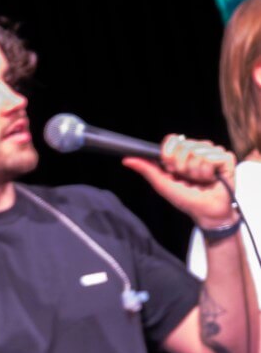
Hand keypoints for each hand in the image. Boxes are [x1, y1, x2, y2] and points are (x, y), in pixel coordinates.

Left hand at [121, 135, 238, 229]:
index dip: (169, 154)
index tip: (171, 170)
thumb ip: (147, 169)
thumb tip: (126, 159)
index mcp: (183, 153)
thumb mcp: (162, 184)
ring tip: (200, 180)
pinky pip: (212, 158)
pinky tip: (211, 179)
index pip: (173, 140)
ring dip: (195, 172)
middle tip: (188, 178)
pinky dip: (208, 172)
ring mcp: (213, 153)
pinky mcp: (227, 158)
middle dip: (182, 167)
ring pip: (198, 152)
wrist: (206, 212)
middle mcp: (198, 150)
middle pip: (184, 146)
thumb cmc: (185, 199)